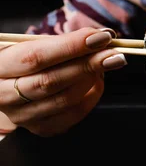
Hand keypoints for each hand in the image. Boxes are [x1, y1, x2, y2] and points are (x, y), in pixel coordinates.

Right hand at [0, 27, 127, 136]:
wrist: (10, 85)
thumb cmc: (25, 60)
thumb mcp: (33, 44)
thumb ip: (64, 42)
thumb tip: (101, 38)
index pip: (36, 57)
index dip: (71, 47)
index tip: (100, 38)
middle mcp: (3, 95)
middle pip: (51, 81)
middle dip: (88, 65)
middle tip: (114, 54)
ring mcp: (22, 116)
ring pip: (65, 99)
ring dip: (92, 79)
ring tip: (106, 62)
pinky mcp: (42, 128)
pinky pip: (74, 114)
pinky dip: (91, 96)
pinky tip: (97, 81)